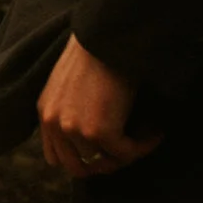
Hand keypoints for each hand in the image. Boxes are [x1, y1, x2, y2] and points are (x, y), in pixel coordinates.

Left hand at [37, 37, 157, 178]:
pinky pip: (127, 153)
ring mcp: (75, 130)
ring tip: (145, 137)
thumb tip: (99, 133)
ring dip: (127, 154)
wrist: (109, 34)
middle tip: (128, 151)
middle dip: (104, 163)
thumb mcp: (72, 81)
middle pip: (78, 168)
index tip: (106, 150)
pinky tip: (156, 131)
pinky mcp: (100, 131)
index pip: (56, 156)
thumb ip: (73, 108)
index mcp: (46, 112)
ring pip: (105, 163)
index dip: (83, 158)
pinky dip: (145, 145)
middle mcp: (55, 124)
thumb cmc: (98, 49)